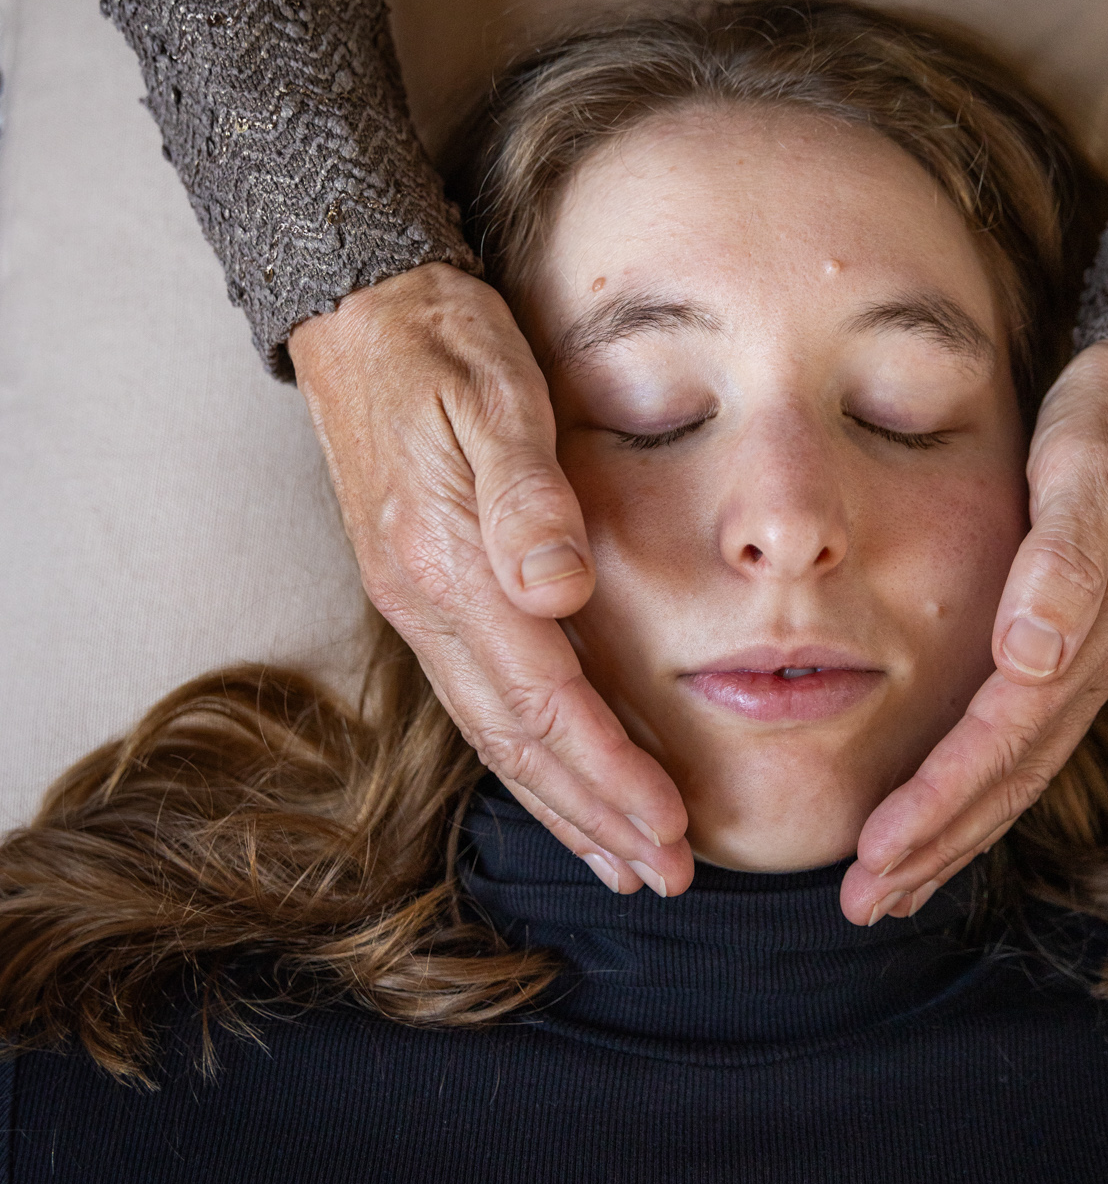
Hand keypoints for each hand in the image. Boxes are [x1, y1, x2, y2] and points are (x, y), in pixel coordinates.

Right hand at [290, 263, 693, 898]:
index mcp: (448, 567)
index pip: (544, 700)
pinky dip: (531, 758)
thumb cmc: (442, 343)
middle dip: (594, 816)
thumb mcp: (492, 396)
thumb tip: (558, 591)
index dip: (609, 770)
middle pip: (519, 743)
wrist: (362, 308)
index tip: (669, 826)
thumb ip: (525, 496)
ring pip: (497, 735)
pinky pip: (484, 702)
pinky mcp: (426, 594)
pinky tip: (564, 780)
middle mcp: (425, 604)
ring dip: (564, 804)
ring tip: (624, 860)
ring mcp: (419, 605)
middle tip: (666, 875)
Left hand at [841, 338, 1107, 924]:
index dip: (940, 798)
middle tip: (863, 904)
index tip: (877, 849)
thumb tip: (1030, 654)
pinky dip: (972, 794)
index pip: (1004, 737)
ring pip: (1015, 775)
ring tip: (887, 891)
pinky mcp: (1071, 651)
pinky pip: (1017, 745)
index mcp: (1095, 632)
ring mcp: (1087, 663)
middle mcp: (1094, 664)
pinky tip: (936, 820)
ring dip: (952, 838)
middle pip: (1010, 780)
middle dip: (936, 846)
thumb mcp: (1094, 463)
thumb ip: (1066, 557)